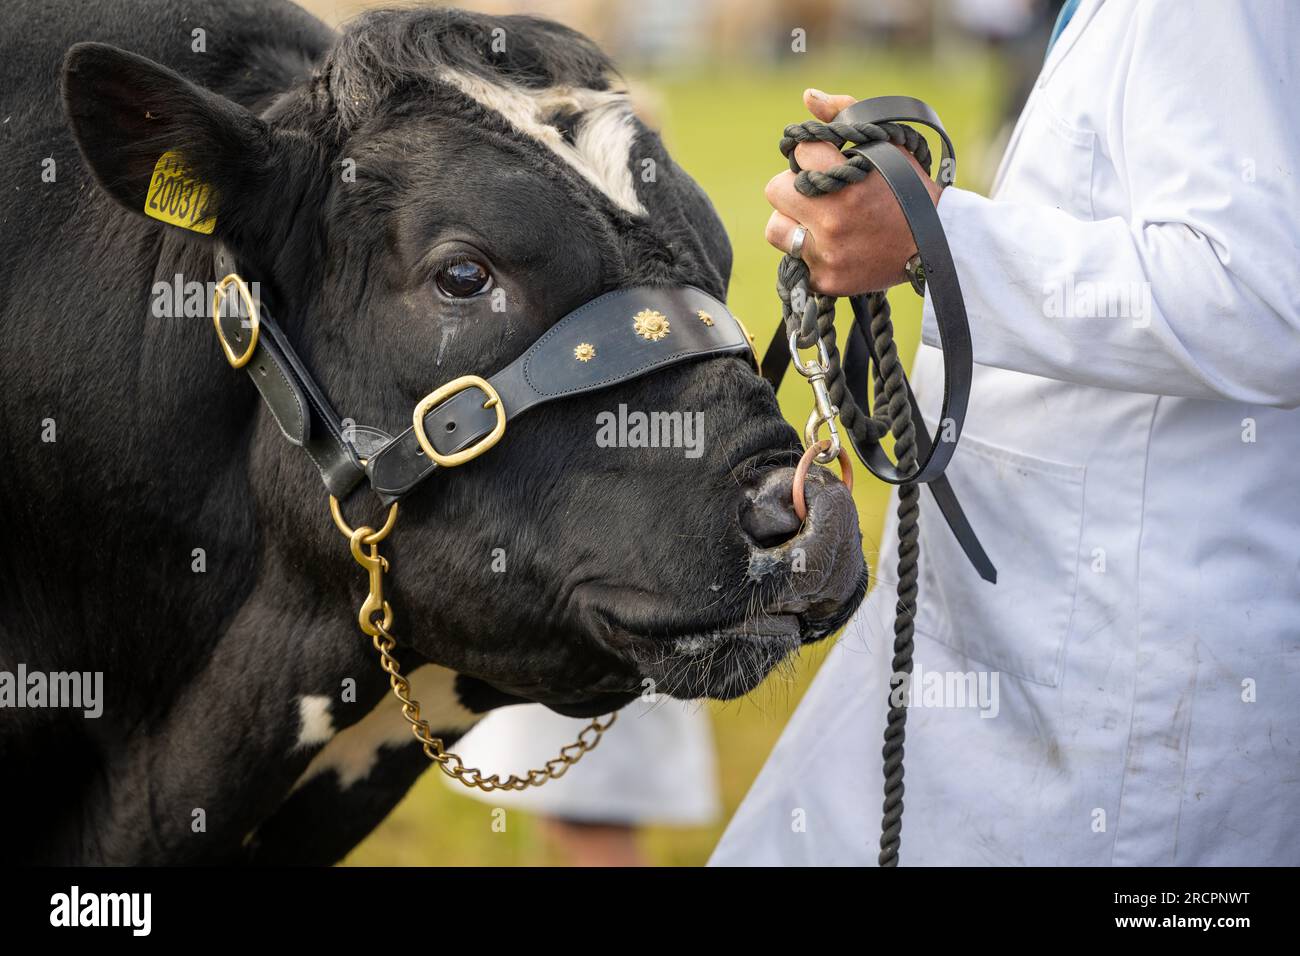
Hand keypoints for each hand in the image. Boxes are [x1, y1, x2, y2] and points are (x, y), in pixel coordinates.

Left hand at [764, 89, 942, 295]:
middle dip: (795, 188)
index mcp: (847, 180)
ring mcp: (827, 253)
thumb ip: (845, 114)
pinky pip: (793, 260)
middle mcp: (833, 219)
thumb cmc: (908, 189)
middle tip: (819, 194)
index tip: (827, 162)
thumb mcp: (886, 145)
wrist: (936, 244)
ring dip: (792, 222)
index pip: (800, 152)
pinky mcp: (826, 279)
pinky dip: (808, 253)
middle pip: (775, 190)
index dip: (813, 154)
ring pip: (776, 228)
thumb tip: (808, 96)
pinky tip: (832, 246)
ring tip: (820, 222)